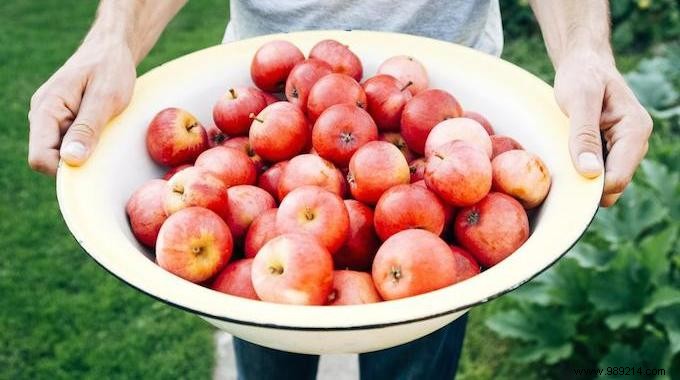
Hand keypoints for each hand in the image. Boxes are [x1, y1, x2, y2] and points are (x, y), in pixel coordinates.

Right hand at [28, 35, 135, 174]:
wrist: (111, 50)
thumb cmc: (110, 69)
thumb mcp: (105, 98)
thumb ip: (87, 128)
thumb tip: (71, 160)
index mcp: (46, 109)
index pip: (40, 157)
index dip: (64, 170)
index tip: (92, 166)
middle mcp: (42, 116)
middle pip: (49, 158)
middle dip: (76, 161)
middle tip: (105, 145)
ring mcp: (52, 119)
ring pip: (61, 153)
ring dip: (84, 152)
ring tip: (105, 132)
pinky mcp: (63, 121)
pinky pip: (70, 144)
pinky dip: (87, 145)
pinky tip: (103, 131)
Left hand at [553, 49, 651, 206]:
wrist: (583, 63)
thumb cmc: (582, 75)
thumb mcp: (579, 100)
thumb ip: (584, 135)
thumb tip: (590, 173)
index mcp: (635, 130)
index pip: (618, 177)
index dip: (591, 188)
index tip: (562, 185)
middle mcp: (635, 142)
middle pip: (613, 184)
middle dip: (586, 186)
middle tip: (555, 174)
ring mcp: (624, 148)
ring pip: (604, 182)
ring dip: (582, 179)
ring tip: (559, 162)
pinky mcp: (611, 149)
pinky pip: (598, 172)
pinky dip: (580, 171)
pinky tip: (564, 159)